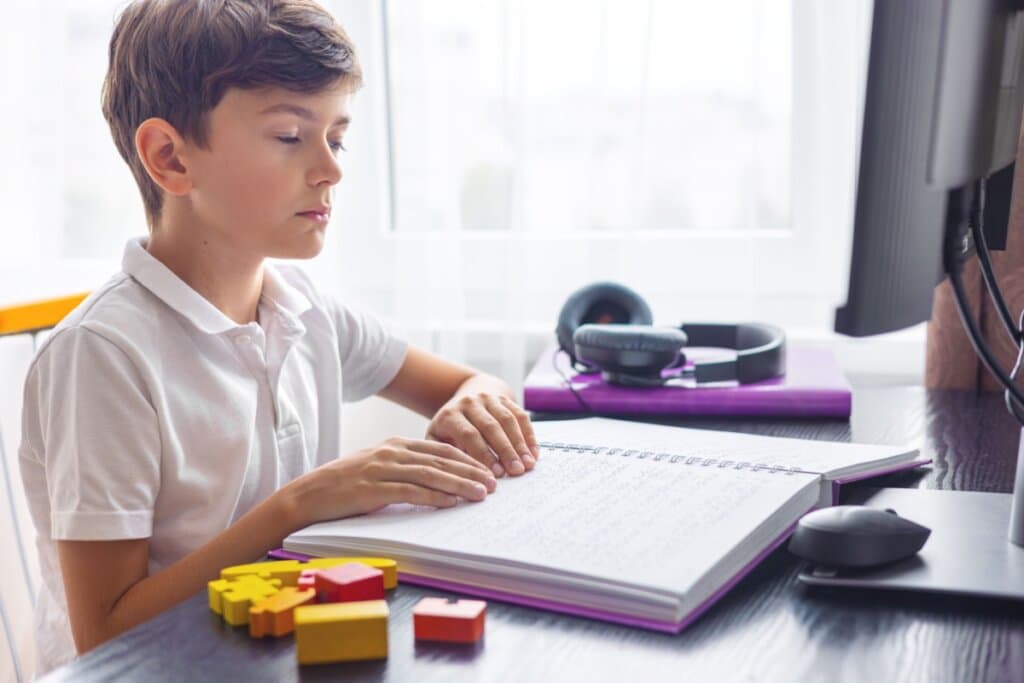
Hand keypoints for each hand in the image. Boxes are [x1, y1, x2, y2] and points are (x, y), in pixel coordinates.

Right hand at [279, 437, 497, 526]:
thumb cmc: (346, 484)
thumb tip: (438, 480)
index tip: (488, 470)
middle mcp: (392, 452)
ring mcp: (381, 469)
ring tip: (481, 494)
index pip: (441, 449)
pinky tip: (450, 503)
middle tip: (494, 484)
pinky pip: (409, 492)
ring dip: (459, 484)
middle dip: (471, 471)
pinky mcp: (372, 489)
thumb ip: (405, 468)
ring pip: (430, 475)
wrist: (309, 493)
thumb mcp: (378, 467)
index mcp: (396, 444)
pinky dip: (433, 497)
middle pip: (441, 460)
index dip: (467, 459)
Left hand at [426, 392, 539, 477]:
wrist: (464, 399)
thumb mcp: (437, 440)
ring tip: (528, 464)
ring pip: (507, 420)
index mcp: (450, 415)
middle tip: (516, 471)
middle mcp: (469, 403)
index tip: (496, 474)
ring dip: (520, 444)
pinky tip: (533, 452)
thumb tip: (456, 479)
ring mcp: (488, 398)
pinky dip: (528, 434)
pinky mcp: (504, 398)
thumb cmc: (449, 429)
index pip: (469, 434)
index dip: (484, 454)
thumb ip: (443, 457)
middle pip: (491, 427)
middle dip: (505, 451)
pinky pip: (519, 415)